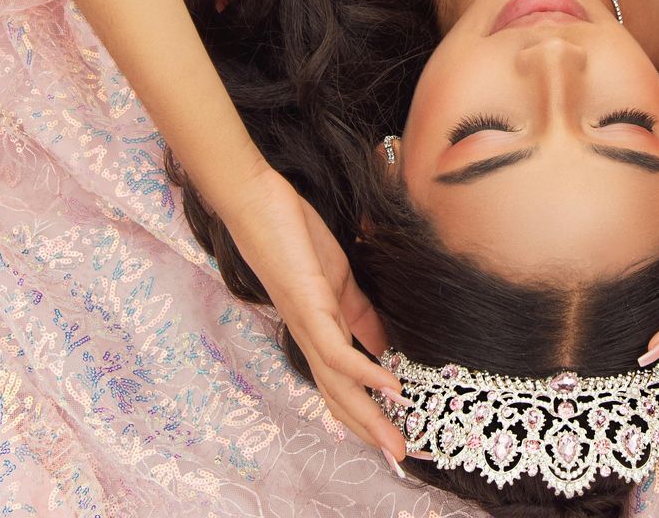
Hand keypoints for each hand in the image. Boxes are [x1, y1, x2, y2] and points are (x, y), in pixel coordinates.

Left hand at [221, 164, 407, 469]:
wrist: (258, 200)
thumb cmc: (293, 235)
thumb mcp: (338, 280)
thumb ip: (360, 315)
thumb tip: (385, 348)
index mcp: (318, 331)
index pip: (342, 385)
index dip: (367, 415)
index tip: (394, 439)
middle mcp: (309, 337)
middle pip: (340, 398)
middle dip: (370, 431)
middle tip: (400, 458)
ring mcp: (307, 323)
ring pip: (337, 384)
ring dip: (369, 417)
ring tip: (396, 442)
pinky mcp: (309, 303)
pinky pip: (337, 348)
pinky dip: (365, 371)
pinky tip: (390, 386)